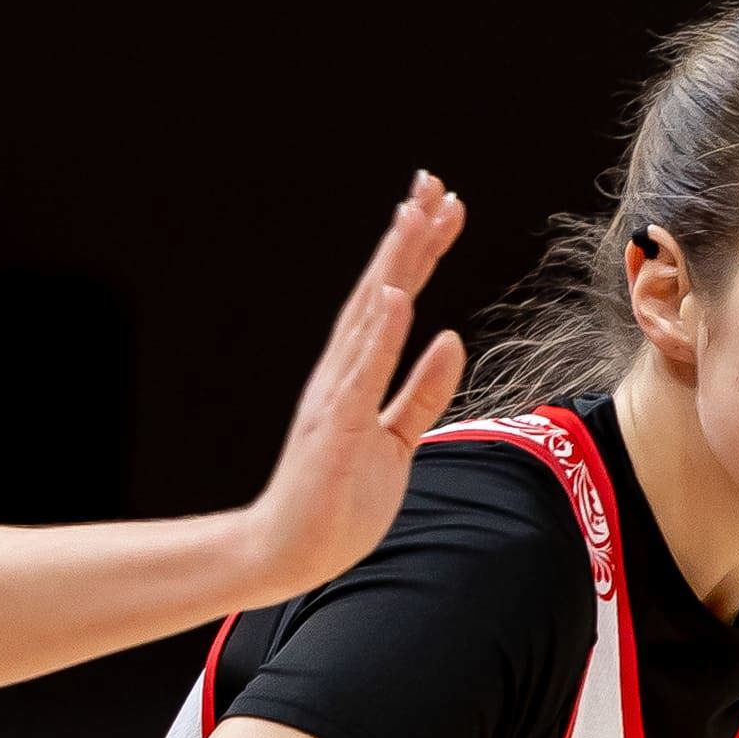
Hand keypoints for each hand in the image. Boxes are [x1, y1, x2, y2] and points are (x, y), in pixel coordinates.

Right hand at [235, 173, 471, 605]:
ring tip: (414, 216)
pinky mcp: (337, 433)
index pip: (394, 299)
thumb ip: (423, 392)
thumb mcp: (397, 441)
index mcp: (357, 375)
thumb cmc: (337, 501)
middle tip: (432, 183)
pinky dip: (380, 336)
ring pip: (370, 319)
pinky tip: (395, 297)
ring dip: (393, 266)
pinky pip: (363, 378)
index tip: (443, 204)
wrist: (287, 553)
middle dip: (408, 237)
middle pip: (381, 292)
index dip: (419, 251)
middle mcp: (343, 374)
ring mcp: (336, 399)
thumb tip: (451, 340)